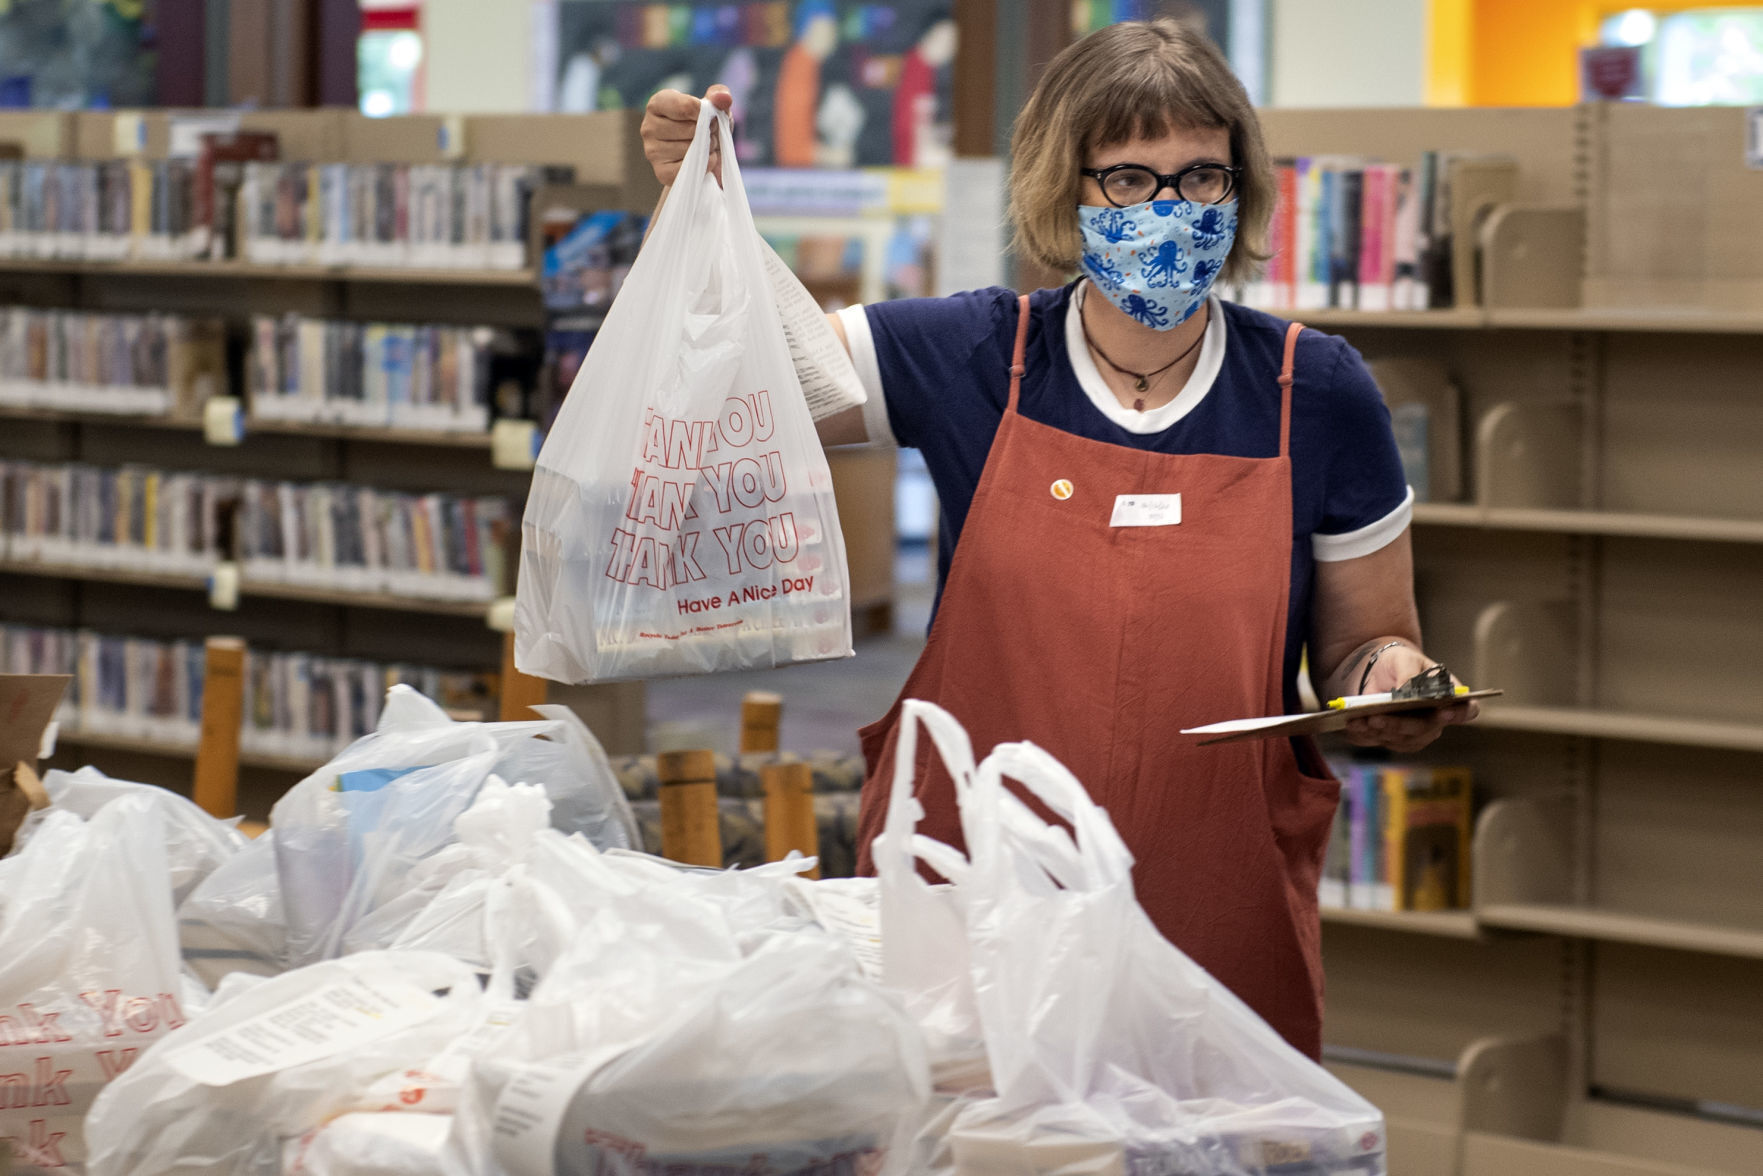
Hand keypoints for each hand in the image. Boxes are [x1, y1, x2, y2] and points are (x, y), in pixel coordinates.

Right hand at [641, 85, 731, 187]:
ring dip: (707, 149)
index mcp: (657, 104)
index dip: (706, 114)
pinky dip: (704, 166)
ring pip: (690, 150)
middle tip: (709, 134)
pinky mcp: (661, 172)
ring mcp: (652, 151)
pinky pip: (689, 169)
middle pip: (691, 130)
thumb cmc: (705, 125)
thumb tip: (723, 98)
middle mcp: (648, 126)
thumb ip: (719, 95)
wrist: (703, 154)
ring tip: (705, 146)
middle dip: (708, 133)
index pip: (686, 107)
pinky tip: (702, 160)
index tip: (711, 117)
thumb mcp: (714, 106)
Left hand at [1340, 642, 1478, 753]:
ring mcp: (1415, 734)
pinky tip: (1353, 724)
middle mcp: (1436, 720)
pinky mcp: (1393, 740)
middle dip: (1401, 724)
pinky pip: (1381, 741)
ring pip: (1402, 739)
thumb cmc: (1397, 663)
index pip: (1466, 710)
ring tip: (1361, 720)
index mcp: (1448, 697)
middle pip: (1426, 730)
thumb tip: (1406, 693)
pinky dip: (1366, 734)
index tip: (1444, 712)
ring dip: (1381, 731)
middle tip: (1378, 717)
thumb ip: (1409, 674)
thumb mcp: (1403, 659)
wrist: (1375, 671)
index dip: (1459, 714)